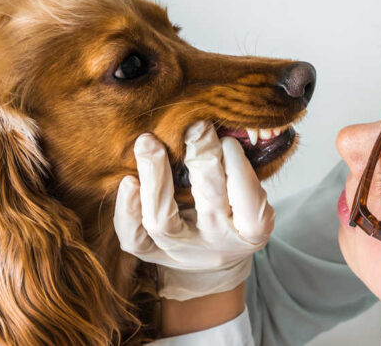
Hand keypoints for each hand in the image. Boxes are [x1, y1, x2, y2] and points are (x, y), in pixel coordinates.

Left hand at [113, 121, 274, 300]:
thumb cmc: (236, 210)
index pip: (248, 201)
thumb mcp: (252, 192)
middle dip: (202, 158)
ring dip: (155, 177)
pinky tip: (128, 181)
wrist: (213, 255)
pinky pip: (134, 239)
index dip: (238, 168)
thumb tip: (230, 124)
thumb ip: (243, 164)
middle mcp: (218, 244)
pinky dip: (127, 210)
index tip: (228, 141)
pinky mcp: (153, 254)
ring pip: (162, 221)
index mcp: (251, 231)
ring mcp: (182, 252)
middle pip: (208, 202)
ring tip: (148, 142)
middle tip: (195, 126)